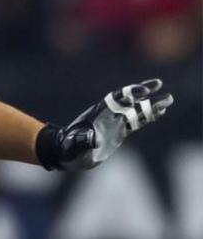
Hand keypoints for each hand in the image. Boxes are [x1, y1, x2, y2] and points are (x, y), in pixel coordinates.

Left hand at [36, 78, 173, 170]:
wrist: (68, 154)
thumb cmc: (69, 148)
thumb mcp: (74, 145)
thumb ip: (84, 141)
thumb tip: (94, 139)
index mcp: (99, 113)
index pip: (116, 99)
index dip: (129, 93)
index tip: (143, 91)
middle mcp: (108, 115)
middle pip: (128, 100)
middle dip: (142, 92)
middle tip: (159, 84)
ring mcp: (114, 122)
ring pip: (136, 110)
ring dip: (151, 105)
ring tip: (168, 99)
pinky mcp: (119, 131)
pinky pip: (136, 121)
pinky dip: (148, 116)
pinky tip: (160, 112)